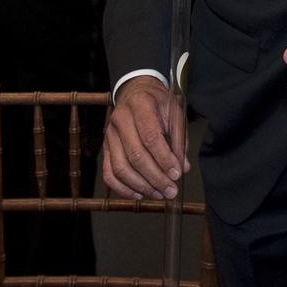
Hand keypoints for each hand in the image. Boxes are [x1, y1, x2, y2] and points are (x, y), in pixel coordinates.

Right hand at [101, 75, 189, 199]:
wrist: (135, 91)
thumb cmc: (158, 103)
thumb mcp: (174, 112)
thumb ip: (179, 139)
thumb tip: (182, 167)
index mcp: (140, 105)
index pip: (150, 137)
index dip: (164, 158)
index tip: (176, 174)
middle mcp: (120, 119)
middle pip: (135, 155)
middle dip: (155, 178)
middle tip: (171, 190)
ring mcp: (109, 135)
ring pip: (120, 168)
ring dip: (141, 186)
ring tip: (160, 194)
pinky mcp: (104, 148)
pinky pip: (109, 174)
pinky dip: (123, 188)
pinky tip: (139, 195)